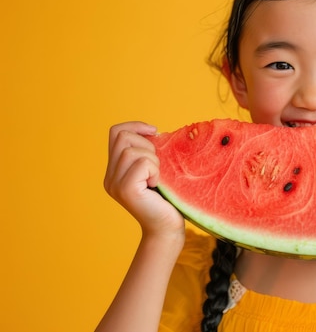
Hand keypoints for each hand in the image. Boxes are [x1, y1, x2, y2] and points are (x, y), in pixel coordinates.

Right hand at [103, 122, 184, 237]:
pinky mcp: (126, 190)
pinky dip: (155, 169)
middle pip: (123, 137)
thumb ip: (146, 152)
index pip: (115, 132)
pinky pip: (142, 163)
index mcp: (114, 170)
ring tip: (156, 177)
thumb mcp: (155, 169)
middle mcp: (109, 177)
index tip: (154, 132)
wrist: (167, 228)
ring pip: (132, 150)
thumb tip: (153, 131)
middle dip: (146, 144)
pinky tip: (156, 184)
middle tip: (156, 165)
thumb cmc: (166, 199)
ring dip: (152, 159)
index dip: (136, 126)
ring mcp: (114, 184)